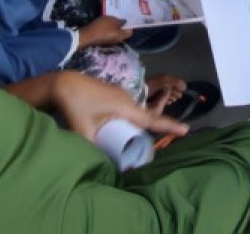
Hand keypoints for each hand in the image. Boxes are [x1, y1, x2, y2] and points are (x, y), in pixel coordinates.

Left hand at [53, 72, 188, 141]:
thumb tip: (103, 166)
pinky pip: (130, 107)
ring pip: (137, 112)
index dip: (169, 126)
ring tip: (134, 139)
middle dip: (153, 129)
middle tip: (150, 146)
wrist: (63, 83)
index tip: (186, 130)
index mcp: (125, 107)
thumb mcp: (84, 131)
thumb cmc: (75, 106)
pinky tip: (120, 126)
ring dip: (139, 124)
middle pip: (146, 117)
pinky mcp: (115, 93)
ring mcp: (122, 93)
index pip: (152, 120)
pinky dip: (131, 117)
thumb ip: (94, 149)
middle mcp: (128, 99)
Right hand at [78, 15, 132, 47]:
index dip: (130, 25)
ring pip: (115, 32)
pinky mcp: (103, 40)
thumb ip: (120, 21)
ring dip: (115, 26)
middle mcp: (117, 40)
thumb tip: (125, 22)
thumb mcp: (112, 20)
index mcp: (121, 36)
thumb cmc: (102, 27)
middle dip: (122, 25)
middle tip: (120, 16)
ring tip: (112, 18)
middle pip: (122, 32)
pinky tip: (105, 22)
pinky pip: (109, 33)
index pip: (130, 32)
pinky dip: (109, 28)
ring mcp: (109, 41)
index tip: (128, 18)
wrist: (87, 35)